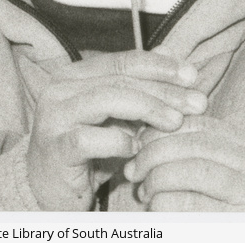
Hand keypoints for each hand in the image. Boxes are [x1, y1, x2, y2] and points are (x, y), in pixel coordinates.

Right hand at [26, 49, 206, 210]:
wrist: (49, 191)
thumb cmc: (88, 151)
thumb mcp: (118, 115)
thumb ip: (141, 84)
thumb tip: (172, 52)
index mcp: (75, 74)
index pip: (124, 61)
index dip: (162, 66)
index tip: (193, 76)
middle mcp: (60, 89)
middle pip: (121, 79)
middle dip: (164, 90)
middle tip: (196, 103)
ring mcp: (53, 117)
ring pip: (108, 100)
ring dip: (149, 109)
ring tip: (176, 122)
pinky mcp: (54, 148)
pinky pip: (90, 138)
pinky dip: (119, 141)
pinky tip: (137, 149)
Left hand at [124, 115, 244, 211]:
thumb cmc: (229, 212)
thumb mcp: (218, 173)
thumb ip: (192, 151)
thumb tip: (144, 135)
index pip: (198, 123)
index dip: (161, 130)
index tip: (139, 145)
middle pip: (190, 143)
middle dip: (151, 154)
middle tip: (134, 170)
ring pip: (184, 170)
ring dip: (154, 181)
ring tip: (146, 192)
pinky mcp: (239, 219)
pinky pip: (182, 204)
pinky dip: (160, 206)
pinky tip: (158, 213)